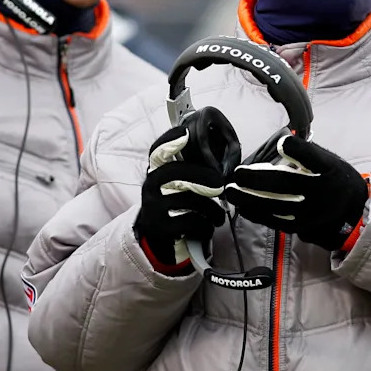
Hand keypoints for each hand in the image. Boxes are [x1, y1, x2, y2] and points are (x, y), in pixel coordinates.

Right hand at [135, 110, 232, 267]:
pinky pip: (191, 221)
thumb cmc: (175, 205)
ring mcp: (153, 206)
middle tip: (220, 185)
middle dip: (204, 177)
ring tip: (218, 215)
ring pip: (190, 200)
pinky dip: (205, 226)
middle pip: (178, 173)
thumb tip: (218, 160)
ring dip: (212, 209)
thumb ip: (188, 171)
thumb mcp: (175, 185)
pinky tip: (208, 227)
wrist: (156, 237)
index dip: (170, 140)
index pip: (158, 151)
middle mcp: (150, 186)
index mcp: (156, 171)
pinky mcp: (160, 227)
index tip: (185, 133)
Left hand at [224, 135, 367, 250]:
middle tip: (237, 174)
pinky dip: (258, 215)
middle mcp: (323, 190)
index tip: (281, 142)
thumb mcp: (329, 160)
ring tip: (233, 192)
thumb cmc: (335, 178)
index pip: (313, 157)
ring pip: (278, 205)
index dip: (297, 149)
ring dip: (251, 199)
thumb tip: (276, 144)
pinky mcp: (305, 226)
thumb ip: (305, 153)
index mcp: (330, 168)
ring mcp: (313, 211)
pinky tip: (244, 208)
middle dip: (258, 178)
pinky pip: (278, 222)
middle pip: (287, 183)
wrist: (355, 210)